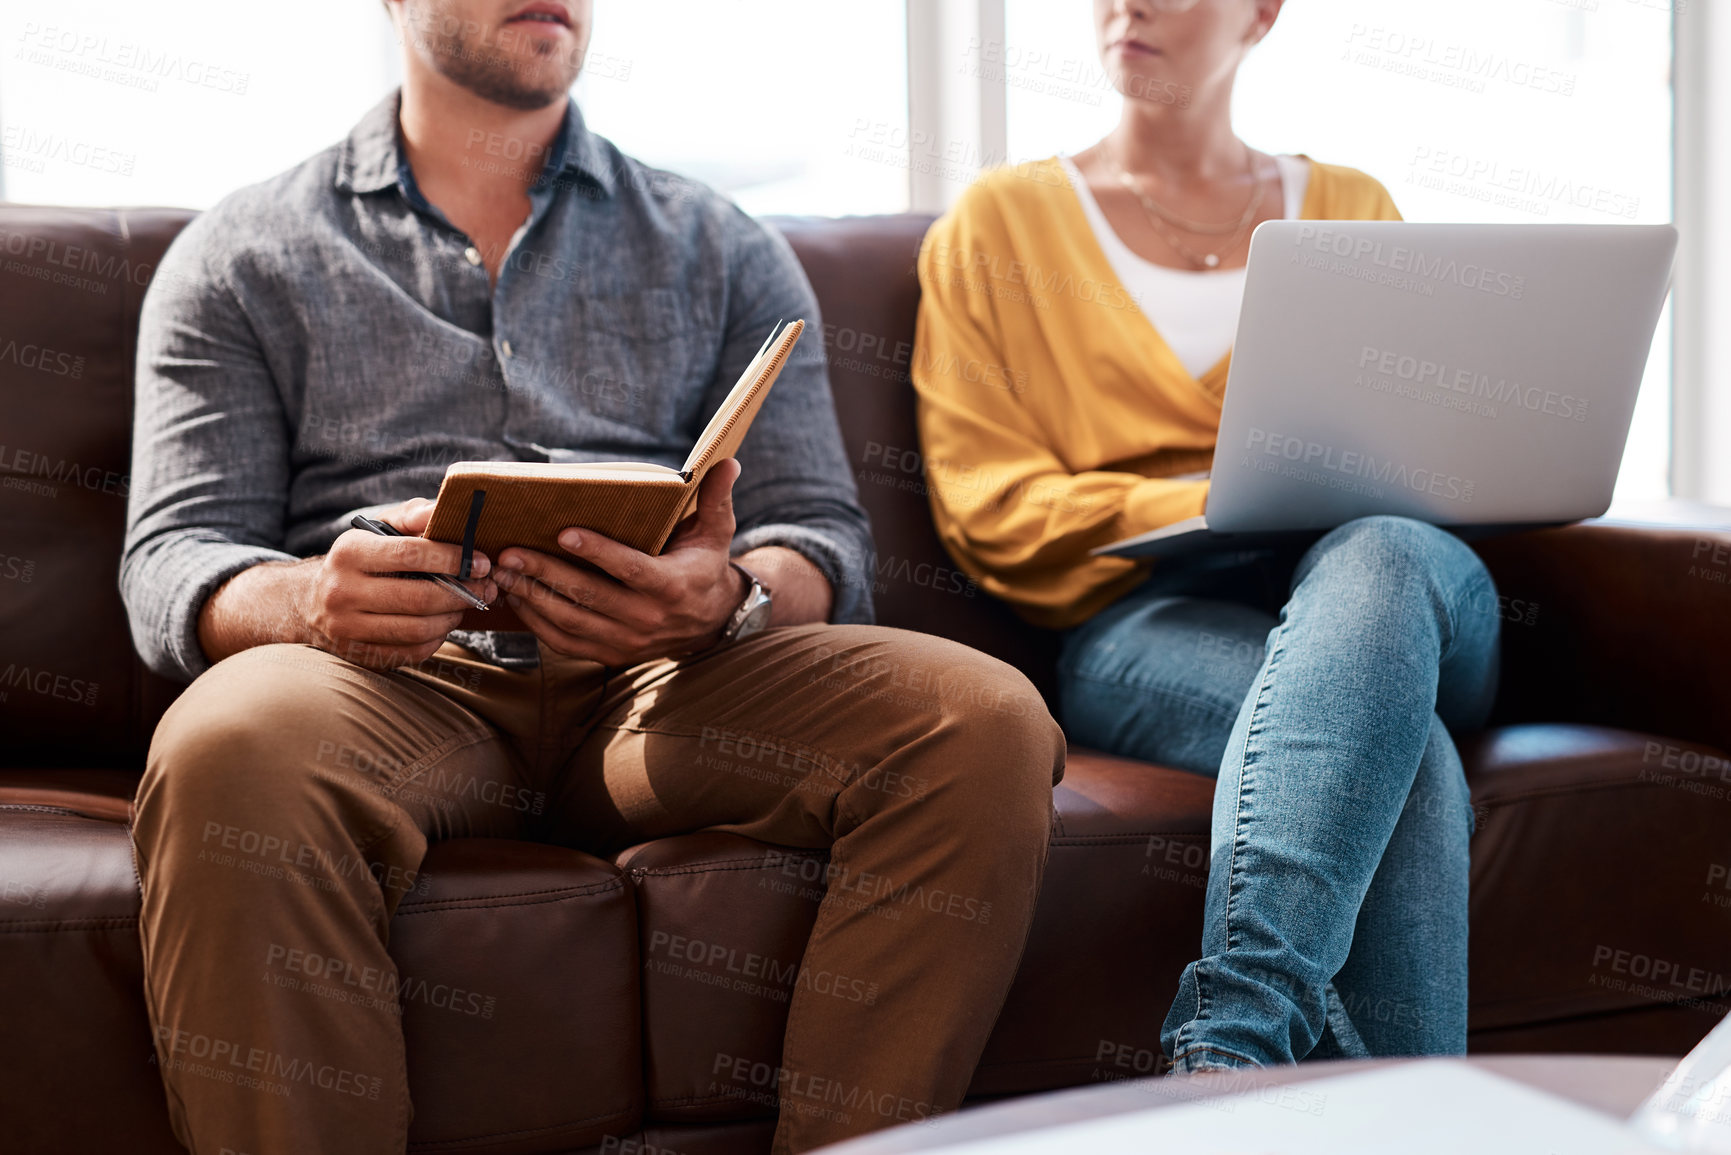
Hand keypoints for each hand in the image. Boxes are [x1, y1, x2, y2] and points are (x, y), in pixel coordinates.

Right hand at [297, 497, 498, 668]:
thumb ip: (412, 516)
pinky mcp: (357, 654)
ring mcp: (347, 627)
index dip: (453, 558)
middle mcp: (342, 591)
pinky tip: (443, 624)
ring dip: (452, 618)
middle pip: (419, 598)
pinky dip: (436, 639)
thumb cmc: (360, 560)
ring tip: (464, 605)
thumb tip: (442, 509)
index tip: (481, 562)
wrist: (310, 602)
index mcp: (350, 552)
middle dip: (462, 594)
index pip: (411, 554)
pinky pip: (410, 652)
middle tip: (485, 588)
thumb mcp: (378, 529)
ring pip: (417, 629)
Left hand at [493, 459, 750, 665]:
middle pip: (590, 596)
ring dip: (533, 597)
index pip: (631, 570)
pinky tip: (517, 598)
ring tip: (503, 573)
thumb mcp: (716, 532)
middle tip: (510, 552)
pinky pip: (566, 643)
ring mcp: (628, 641)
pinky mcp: (611, 654)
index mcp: (673, 586)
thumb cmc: (704, 566)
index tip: (563, 533)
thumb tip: (727, 461)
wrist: (711, 622)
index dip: (598, 552)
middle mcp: (649, 618)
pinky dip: (538, 623)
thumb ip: (717, 498)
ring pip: (572, 622)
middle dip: (546, 573)